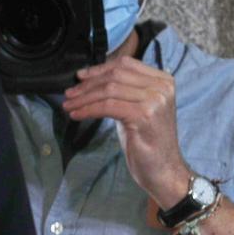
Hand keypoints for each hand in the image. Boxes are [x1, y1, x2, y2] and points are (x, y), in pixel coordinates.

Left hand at [61, 54, 191, 211]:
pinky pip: (108, 107)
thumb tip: (94, 78)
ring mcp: (155, 101)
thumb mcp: (138, 108)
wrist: (164, 170)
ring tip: (69, 105)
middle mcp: (162, 87)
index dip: (99, 69)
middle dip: (88, 84)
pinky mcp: (144, 116)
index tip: (80, 77)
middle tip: (70, 94)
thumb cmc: (148, 141)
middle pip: (116, 75)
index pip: (126, 64)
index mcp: (163, 80)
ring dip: (84, 98)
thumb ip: (125, 90)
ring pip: (109, 90)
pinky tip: (77, 115)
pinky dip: (89, 109)